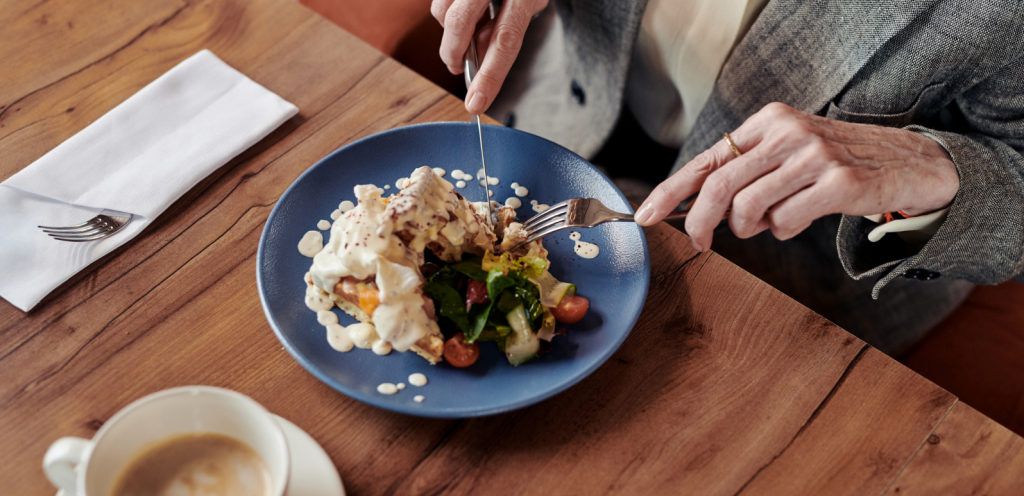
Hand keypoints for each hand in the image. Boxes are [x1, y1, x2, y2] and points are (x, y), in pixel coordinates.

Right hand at [431, 0, 547, 114]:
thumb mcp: (527, 1)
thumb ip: (505, 28)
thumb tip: (479, 56)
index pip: (505, 41)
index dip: (490, 76)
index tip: (476, 103)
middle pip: (460, 23)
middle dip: (453, 52)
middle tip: (456, 66)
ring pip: (441, 9)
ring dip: (449, 27)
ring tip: (470, 24)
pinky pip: (438, 0)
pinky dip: (447, 9)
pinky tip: (466, 7)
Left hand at [634, 102, 959, 251]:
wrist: (907, 162)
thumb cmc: (835, 163)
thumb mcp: (787, 155)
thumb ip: (746, 175)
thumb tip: (696, 209)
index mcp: (768, 121)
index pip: (707, 159)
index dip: (670, 190)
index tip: (646, 216)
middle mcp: (787, 132)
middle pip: (718, 184)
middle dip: (699, 221)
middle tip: (700, 242)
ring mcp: (813, 155)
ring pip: (748, 207)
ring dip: (750, 227)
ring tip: (770, 221)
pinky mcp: (838, 182)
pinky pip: (785, 222)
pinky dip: (783, 231)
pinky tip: (800, 219)